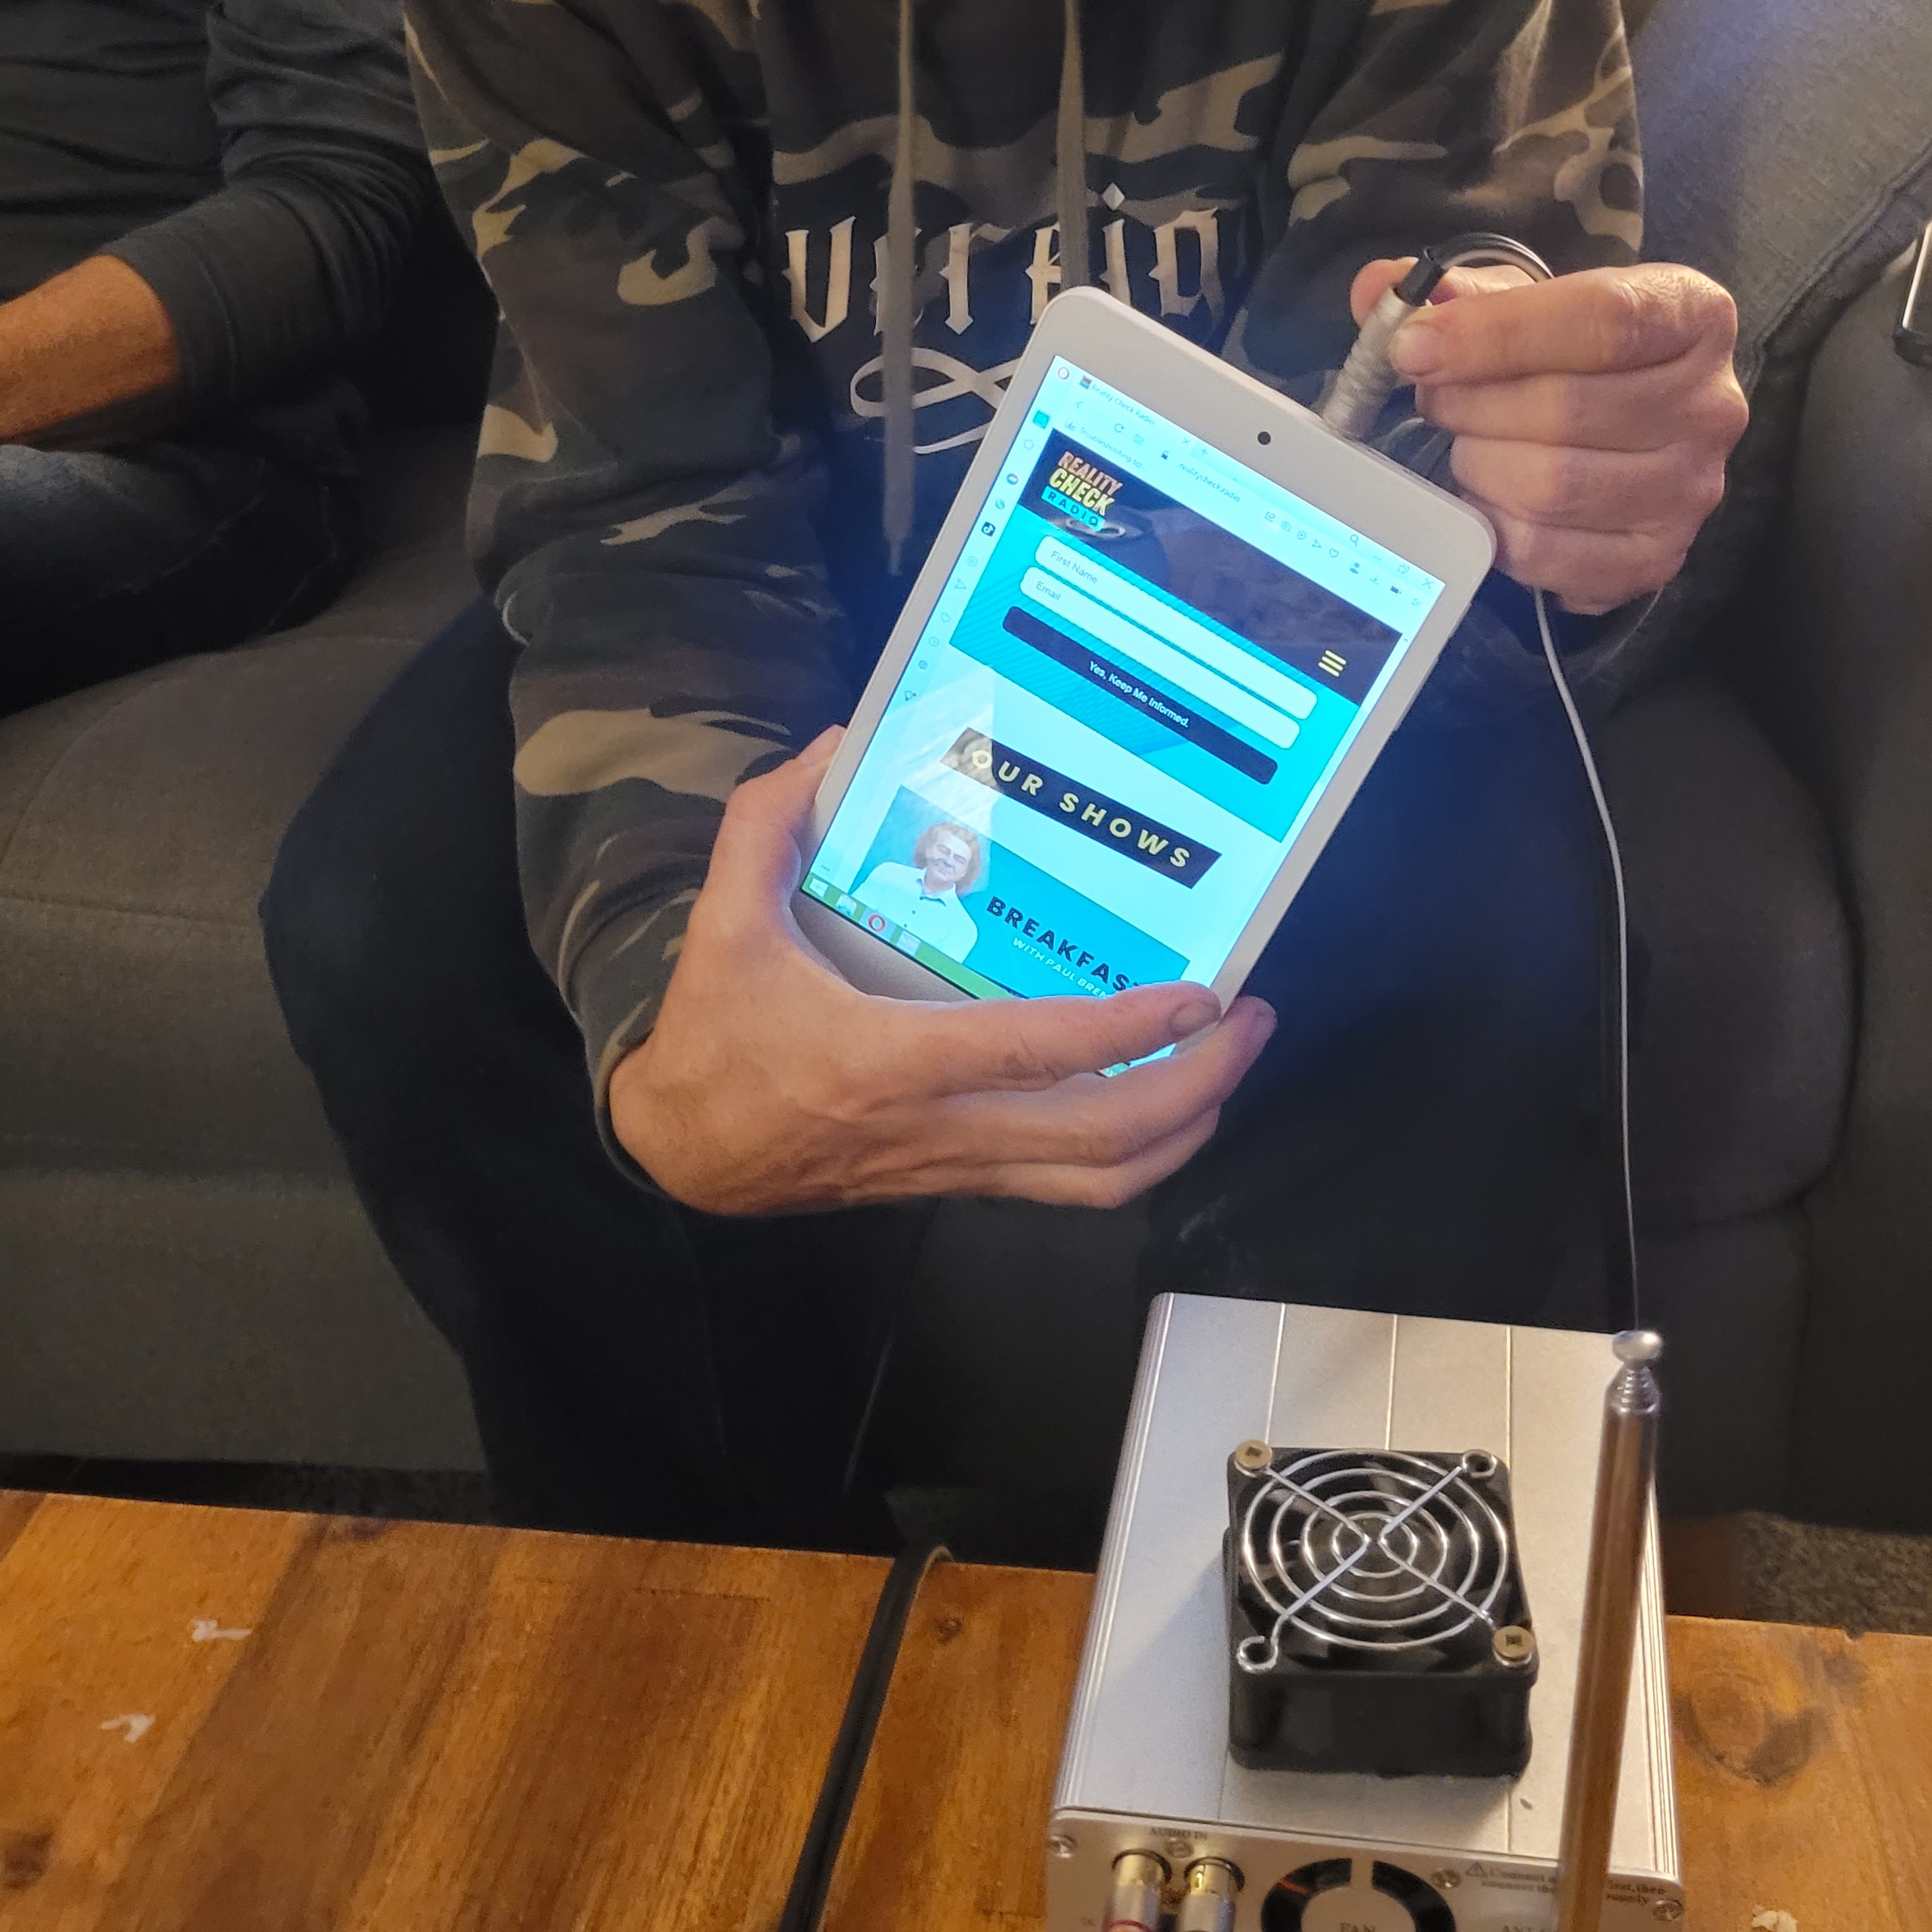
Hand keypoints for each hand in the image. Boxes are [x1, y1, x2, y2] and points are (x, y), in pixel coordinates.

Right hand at [607, 734, 1276, 1214]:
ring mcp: (958, 1166)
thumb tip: (838, 742)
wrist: (681, 1152)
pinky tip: (1165, 1099)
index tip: (1201, 994)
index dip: (1127, 1033)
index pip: (1034, 1055)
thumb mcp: (722, 922)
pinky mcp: (961, 1182)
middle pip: (1101, 1139)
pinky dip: (1136, 1153)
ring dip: (1184, 1128)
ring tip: (1231, 1061)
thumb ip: (768, 825)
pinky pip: (1070, 1189)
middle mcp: (941, 1127)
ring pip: (1100, 1181)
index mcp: (889, 1061)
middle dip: (1197, 1085)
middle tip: (1251, 1021)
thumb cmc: (714, 1036)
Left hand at [1352, 257, 1745, 614]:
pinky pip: (1549, 555)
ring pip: (1553, 487)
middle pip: (1567, 410)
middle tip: (1435, 399)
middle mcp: (1712, 404)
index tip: (1416, 348)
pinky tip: (1488, 499)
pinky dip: (1496, 528)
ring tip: (1466, 444)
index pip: (1602, 320)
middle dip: (1471, 405)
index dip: (1495, 335)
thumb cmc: (1573, 350)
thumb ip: (1457, 289)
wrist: (1633, 419)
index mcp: (1692, 314)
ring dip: (1479, 465)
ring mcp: (1691, 490)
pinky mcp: (1658, 557)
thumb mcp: (1529, 298)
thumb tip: (1379, 292)